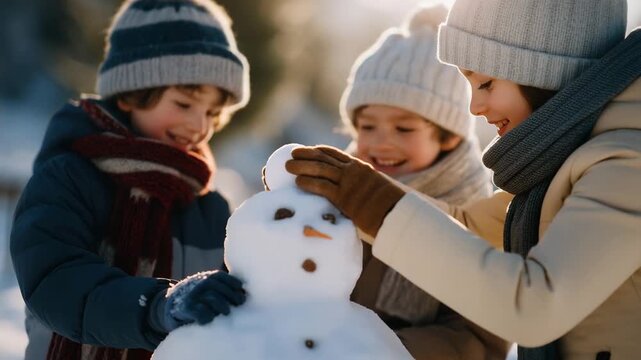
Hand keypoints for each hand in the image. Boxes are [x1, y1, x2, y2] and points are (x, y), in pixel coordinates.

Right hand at [149, 271, 245, 332]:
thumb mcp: (211, 287)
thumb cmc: (201, 297)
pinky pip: (200, 312)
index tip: (241, 291)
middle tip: (239, 304)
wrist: (173, 303)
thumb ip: (225, 288)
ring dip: (222, 306)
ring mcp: (193, 296)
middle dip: (232, 296)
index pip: (224, 278)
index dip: (234, 284)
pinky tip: (210, 320)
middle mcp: (201, 284)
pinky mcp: (186, 308)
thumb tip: (245, 294)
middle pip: (219, 288)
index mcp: (209, 277)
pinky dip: (206, 317)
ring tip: (227, 312)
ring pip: (212, 298)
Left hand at [285, 145, 404, 236]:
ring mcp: (348, 183)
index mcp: (360, 167)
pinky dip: (308, 183)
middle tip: (292, 154)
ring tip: (288, 167)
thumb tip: (358, 199)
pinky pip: (322, 187)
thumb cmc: (391, 207)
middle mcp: (353, 171)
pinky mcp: (344, 197)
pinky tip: (297, 182)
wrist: (398, 213)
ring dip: (301, 166)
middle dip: (306, 154)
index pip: (336, 154)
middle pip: (324, 158)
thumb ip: (364, 191)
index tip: (310, 150)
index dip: (320, 151)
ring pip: (320, 169)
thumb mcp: (377, 191)